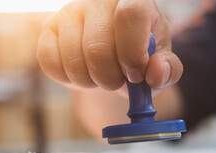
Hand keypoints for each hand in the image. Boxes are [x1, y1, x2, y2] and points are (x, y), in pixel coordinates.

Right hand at [37, 0, 182, 90]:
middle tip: (115, 81)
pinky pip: (51, 64)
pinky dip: (67, 80)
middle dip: (108, 79)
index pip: (131, 15)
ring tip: (97, 76)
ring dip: (88, 82)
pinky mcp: (48, 30)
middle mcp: (98, 0)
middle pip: (97, 49)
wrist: (104, 51)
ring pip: (73, 62)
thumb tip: (155, 72)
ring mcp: (69, 13)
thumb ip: (167, 69)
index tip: (134, 75)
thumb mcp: (157, 60)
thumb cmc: (134, 53)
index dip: (132, 53)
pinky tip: (79, 72)